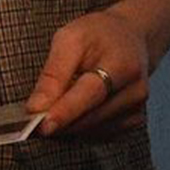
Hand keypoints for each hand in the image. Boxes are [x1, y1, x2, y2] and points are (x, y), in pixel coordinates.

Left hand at [27, 7, 151, 138]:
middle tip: (32, 120)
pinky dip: (80, 127)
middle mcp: (135, 89)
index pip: (92, 93)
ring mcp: (136, 108)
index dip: (66, 112)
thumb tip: (36, 108)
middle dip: (59, 121)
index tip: (43, 126)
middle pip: (90, 117)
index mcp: (122, 63)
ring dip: (68, 126)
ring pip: (91, 130)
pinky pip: (98, 134)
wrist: (131, 37)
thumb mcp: (70, 38)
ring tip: (52, 110)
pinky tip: (74, 112)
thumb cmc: (99, 35)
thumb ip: (53, 74)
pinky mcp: (133, 121)